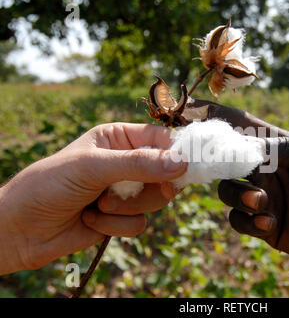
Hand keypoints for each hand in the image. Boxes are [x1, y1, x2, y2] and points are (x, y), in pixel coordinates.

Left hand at [0, 123, 186, 273]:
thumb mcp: (93, 167)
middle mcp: (124, 162)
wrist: (20, 229)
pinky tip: (90, 219)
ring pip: (155, 200)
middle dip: (150, 186)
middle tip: (146, 191)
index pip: (160, 139)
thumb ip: (138, 164)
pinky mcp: (121, 217)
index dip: (177, 151)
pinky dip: (117, 225)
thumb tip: (181, 163)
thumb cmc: (49, 185)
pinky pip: (140, 222)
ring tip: (101, 204)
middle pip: (165, 172)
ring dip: (129, 207)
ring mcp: (124, 191)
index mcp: (117, 138)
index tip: (187, 166)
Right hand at [190, 99, 288, 296]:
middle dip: (213, 160)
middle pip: (224, 159)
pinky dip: (246, 220)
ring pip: (226, 191)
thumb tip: (248, 148)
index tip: (188, 107)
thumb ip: (288, 147)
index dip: (215, 116)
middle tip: (213, 163)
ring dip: (236, 195)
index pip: (241, 125)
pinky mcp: (267, 226)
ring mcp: (265, 198)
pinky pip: (239, 221)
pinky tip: (269, 223)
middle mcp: (267, 171)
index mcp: (280, 146)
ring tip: (262, 202)